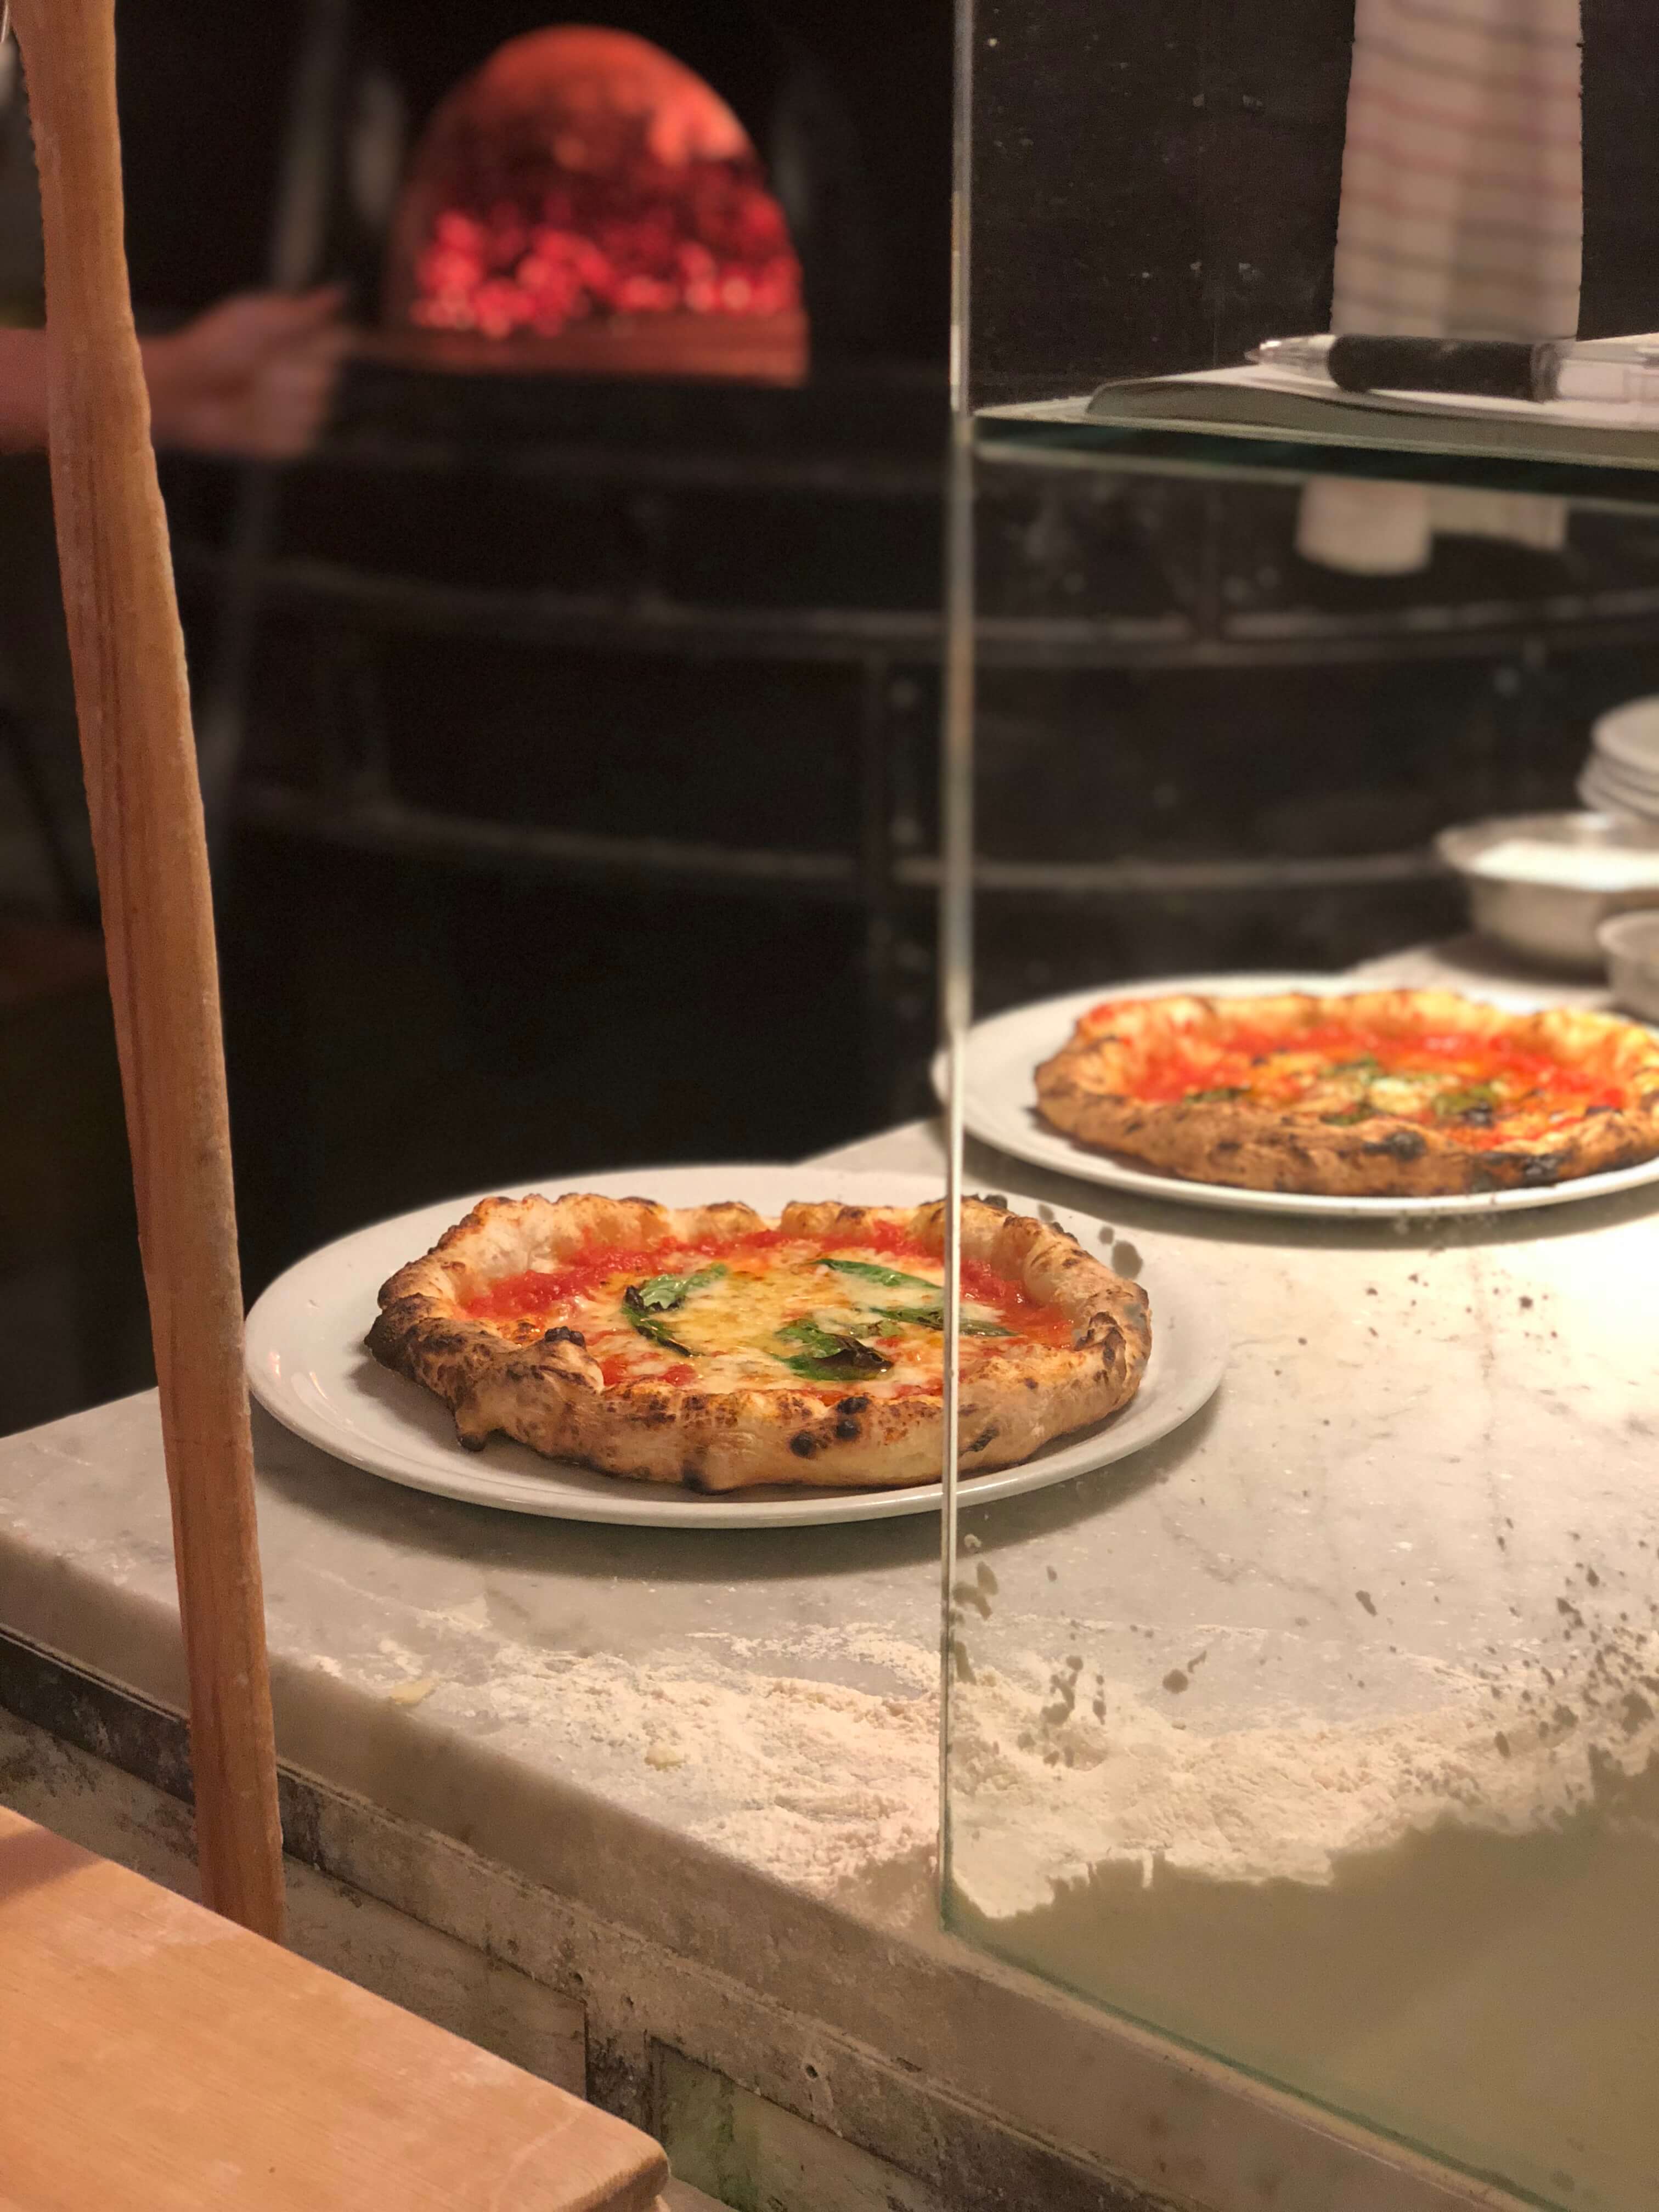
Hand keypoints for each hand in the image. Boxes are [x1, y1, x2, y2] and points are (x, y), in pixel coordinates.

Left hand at [142, 286, 348, 459]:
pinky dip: (271, 424)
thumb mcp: (254, 318)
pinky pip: (301, 436)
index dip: (322, 344)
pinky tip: (247, 416)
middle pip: (328, 378)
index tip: (292, 341)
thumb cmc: (213, 347)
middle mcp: (308, 377)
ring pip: (315, 409)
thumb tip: (339, 292)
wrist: (183, 389)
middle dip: (290, 371)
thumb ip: (299, 311)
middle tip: (257, 367)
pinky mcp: (289, 442)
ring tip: (247, 391)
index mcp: (304, 343)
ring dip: (277, 399)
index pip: (342, 343)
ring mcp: (301, 412)